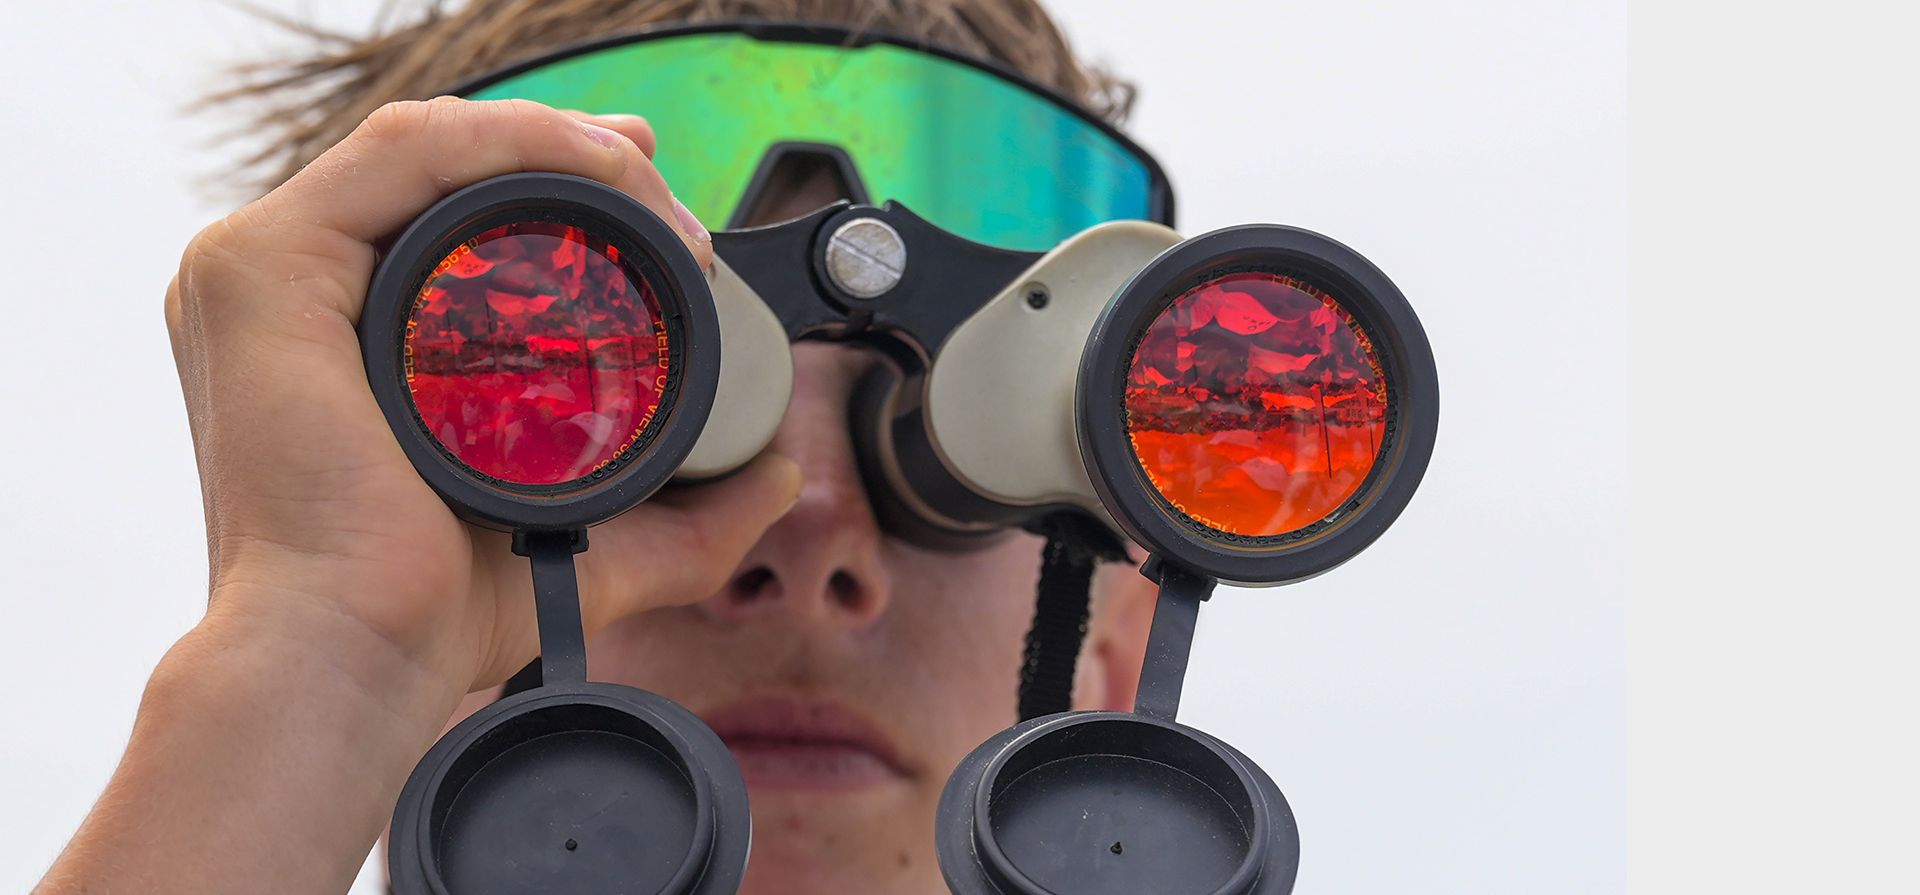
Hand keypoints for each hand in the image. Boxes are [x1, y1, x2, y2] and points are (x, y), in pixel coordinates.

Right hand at [165, 97, 799, 698]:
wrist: (364, 654)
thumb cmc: (433, 610)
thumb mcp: (588, 542)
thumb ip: (687, 521)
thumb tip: (779, 475)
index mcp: (339, 335)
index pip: (449, 215)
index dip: (555, 182)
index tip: (656, 201)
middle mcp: (297, 292)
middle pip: (445, 173)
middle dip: (570, 154)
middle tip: (666, 190)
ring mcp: (264, 273)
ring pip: (432, 147)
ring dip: (559, 144)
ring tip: (651, 189)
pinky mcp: (259, 268)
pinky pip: (402, 154)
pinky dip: (509, 139)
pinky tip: (594, 168)